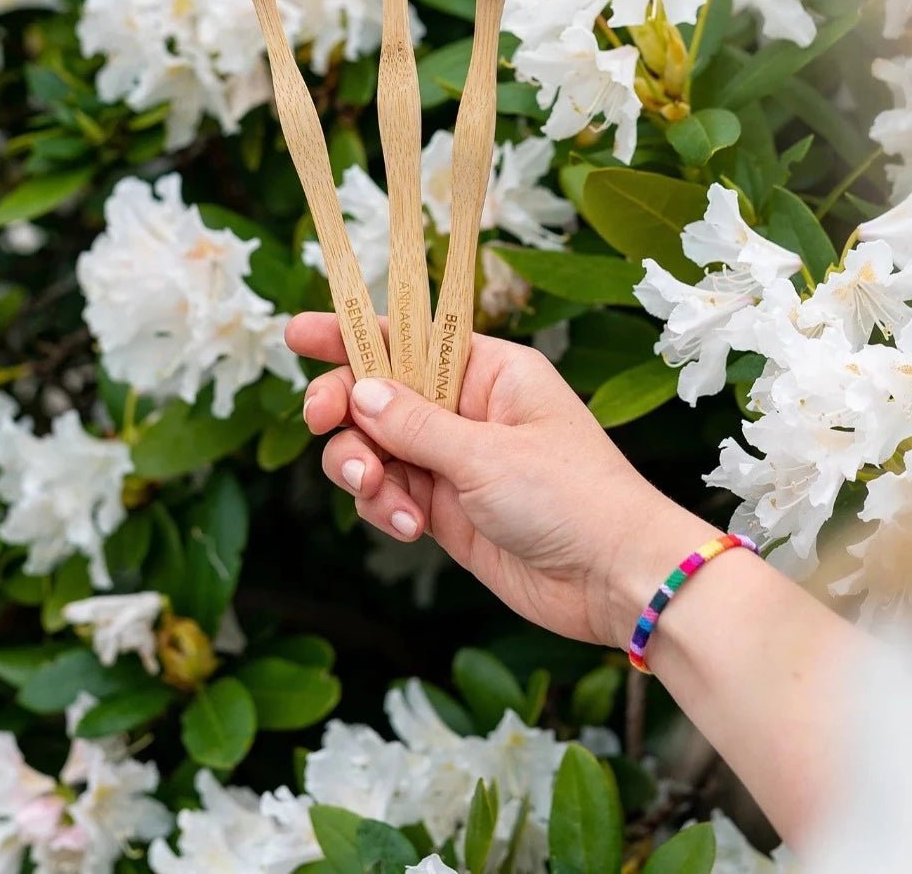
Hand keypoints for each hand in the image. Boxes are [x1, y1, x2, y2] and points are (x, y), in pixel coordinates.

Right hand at [286, 313, 712, 648]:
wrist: (614, 578)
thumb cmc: (573, 496)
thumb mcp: (488, 453)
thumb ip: (415, 424)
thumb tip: (358, 390)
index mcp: (490, 371)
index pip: (409, 338)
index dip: (352, 333)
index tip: (298, 333)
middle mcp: (467, 408)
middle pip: (378, 393)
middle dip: (345, 410)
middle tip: (325, 424)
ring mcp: (454, 460)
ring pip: (376, 448)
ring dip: (363, 469)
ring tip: (381, 493)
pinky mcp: (447, 509)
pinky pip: (391, 494)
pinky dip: (386, 508)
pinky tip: (411, 528)